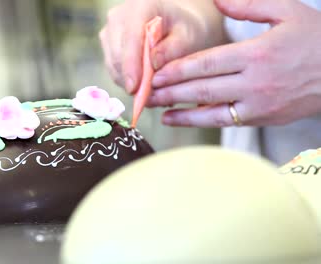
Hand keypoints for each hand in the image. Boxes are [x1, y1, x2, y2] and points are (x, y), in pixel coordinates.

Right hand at [99, 0, 226, 93]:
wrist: (177, 23)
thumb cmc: (185, 27)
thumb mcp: (189, 36)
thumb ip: (173, 49)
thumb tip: (153, 65)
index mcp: (140, 7)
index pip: (130, 39)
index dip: (131, 66)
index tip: (135, 88)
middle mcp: (118, 17)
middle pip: (118, 56)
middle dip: (133, 79)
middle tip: (153, 96)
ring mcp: (109, 31)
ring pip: (113, 66)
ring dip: (131, 82)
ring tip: (154, 89)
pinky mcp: (107, 46)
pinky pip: (113, 70)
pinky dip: (128, 81)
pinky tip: (145, 82)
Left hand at [149, 0, 320, 126]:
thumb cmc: (314, 39)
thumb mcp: (286, 11)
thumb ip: (249, 4)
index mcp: (257, 53)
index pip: (207, 63)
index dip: (178, 70)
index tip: (156, 72)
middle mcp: (255, 82)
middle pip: (203, 88)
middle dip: (170, 91)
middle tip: (146, 92)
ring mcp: (258, 104)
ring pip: (210, 110)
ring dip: (180, 111)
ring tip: (156, 110)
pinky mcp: (262, 118)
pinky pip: (225, 121)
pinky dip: (200, 120)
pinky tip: (180, 119)